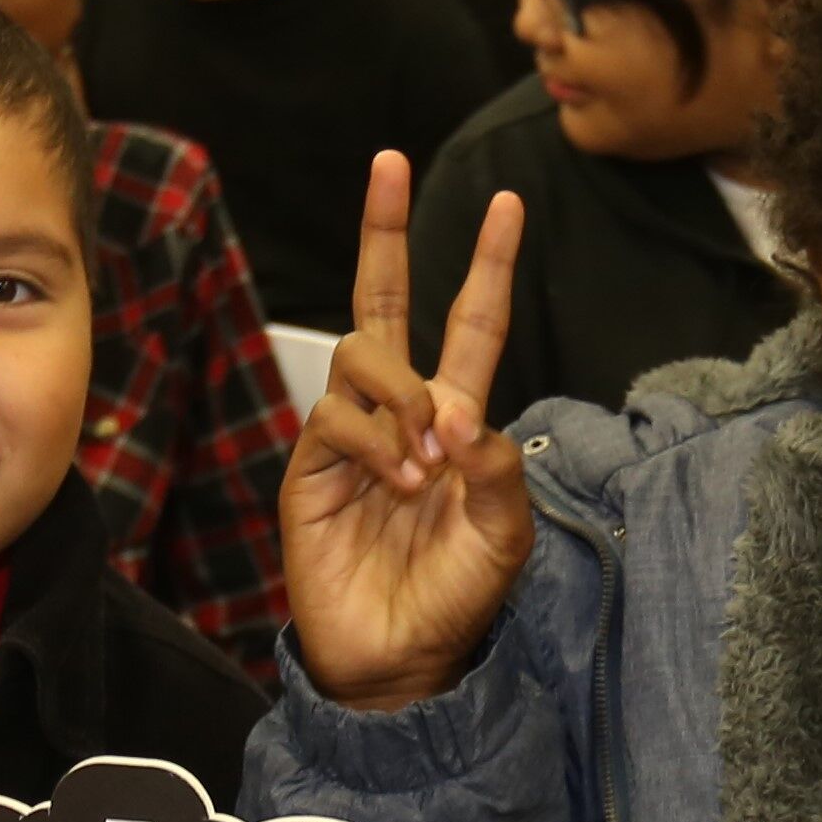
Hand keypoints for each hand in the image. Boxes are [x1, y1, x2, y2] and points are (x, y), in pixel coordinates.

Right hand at [284, 155, 531, 710]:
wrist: (398, 660)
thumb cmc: (455, 598)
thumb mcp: (505, 535)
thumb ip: (501, 469)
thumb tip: (462, 413)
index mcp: (456, 420)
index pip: (471, 325)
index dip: (487, 267)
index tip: (508, 205)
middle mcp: (401, 413)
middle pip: (384, 301)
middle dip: (387, 230)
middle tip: (390, 161)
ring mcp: (352, 436)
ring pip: (365, 357)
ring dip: (405, 396)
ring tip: (428, 463)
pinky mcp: (312, 467)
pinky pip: (337, 420)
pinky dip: (376, 442)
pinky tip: (401, 481)